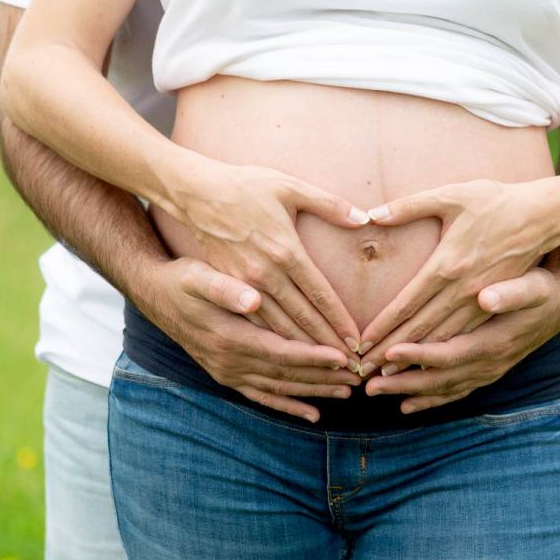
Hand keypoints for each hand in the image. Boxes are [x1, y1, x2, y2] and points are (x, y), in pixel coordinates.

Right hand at [133, 257, 362, 421]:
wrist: (154, 294)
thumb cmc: (183, 279)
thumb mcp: (198, 276)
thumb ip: (224, 288)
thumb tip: (252, 299)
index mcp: (229, 337)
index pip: (281, 351)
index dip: (313, 356)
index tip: (343, 357)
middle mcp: (228, 361)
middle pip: (285, 375)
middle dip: (324, 377)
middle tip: (358, 378)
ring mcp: (226, 372)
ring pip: (278, 388)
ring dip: (313, 392)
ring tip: (347, 392)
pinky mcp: (225, 375)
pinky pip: (261, 397)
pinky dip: (288, 406)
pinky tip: (313, 414)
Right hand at [165, 154, 368, 354]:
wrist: (194, 194)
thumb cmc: (245, 187)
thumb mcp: (289, 187)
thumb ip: (329, 204)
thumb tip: (365, 218)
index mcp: (283, 252)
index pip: (318, 296)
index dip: (339, 321)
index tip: (357, 341)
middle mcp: (263, 277)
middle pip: (302, 321)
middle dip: (328, 346)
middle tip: (352, 366)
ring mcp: (241, 289)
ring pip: (279, 332)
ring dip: (305, 354)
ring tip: (330, 372)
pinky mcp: (227, 291)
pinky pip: (255, 328)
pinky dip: (275, 348)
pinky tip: (291, 364)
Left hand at [356, 176, 559, 369]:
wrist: (548, 217)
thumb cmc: (498, 202)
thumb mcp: (455, 195)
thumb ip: (411, 205)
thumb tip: (372, 214)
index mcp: (450, 266)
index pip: (409, 305)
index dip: (382, 327)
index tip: (360, 345)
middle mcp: (465, 292)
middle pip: (420, 331)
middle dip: (389, 354)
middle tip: (361, 371)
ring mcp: (483, 305)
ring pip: (442, 344)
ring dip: (412, 364)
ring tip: (383, 380)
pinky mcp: (496, 310)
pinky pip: (465, 343)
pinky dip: (442, 361)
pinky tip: (423, 373)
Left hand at [363, 267, 559, 412]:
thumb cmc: (542, 285)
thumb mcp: (534, 284)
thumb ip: (512, 292)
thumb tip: (487, 298)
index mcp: (495, 341)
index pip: (450, 352)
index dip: (419, 355)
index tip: (389, 352)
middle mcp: (490, 363)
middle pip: (439, 378)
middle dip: (402, 381)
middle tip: (367, 383)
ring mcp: (489, 371)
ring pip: (443, 388)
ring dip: (408, 392)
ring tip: (374, 392)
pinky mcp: (487, 371)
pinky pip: (455, 392)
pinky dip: (430, 400)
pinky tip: (405, 405)